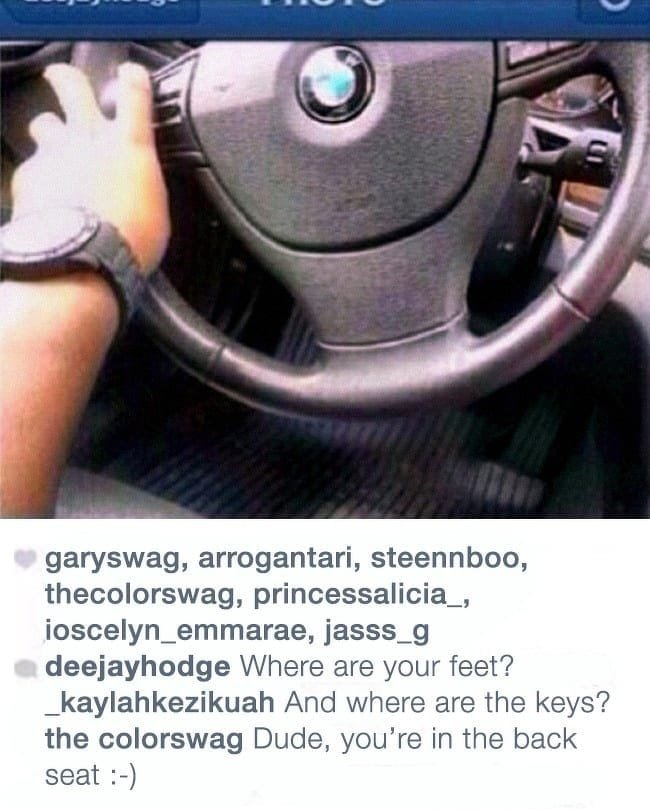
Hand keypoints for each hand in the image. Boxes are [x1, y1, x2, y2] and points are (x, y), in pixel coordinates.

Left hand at [10, 62, 169, 275]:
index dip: (133, 80)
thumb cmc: (128, 242)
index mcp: (130, 146)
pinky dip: (37, 184)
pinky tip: (44, 204)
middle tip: (63, 80)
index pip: (135, 94)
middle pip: (73, 87)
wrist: (82, 260)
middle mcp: (89, 140)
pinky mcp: (28, 177)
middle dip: (67, 79)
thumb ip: (143, 188)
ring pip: (44, 125)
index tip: (130, 75)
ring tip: (54, 153)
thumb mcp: (156, 214)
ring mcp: (55, 155)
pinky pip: (30, 171)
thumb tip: (138, 192)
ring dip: (49, 133)